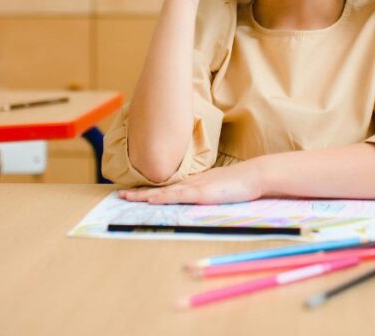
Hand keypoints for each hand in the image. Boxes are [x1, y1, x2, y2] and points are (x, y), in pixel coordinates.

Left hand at [117, 161, 263, 204]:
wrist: (254, 175)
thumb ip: (210, 194)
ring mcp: (196, 187)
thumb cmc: (241, 184)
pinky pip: (177, 196)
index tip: (136, 192)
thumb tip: (202, 199)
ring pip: (164, 192)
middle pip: (161, 188)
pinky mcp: (201, 193)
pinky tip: (150, 200)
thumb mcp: (221, 190)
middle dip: (140, 192)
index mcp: (196, 183)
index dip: (152, 190)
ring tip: (126, 197)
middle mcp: (192, 183)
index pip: (169, 187)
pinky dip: (162, 198)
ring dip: (144, 195)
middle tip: (120, 194)